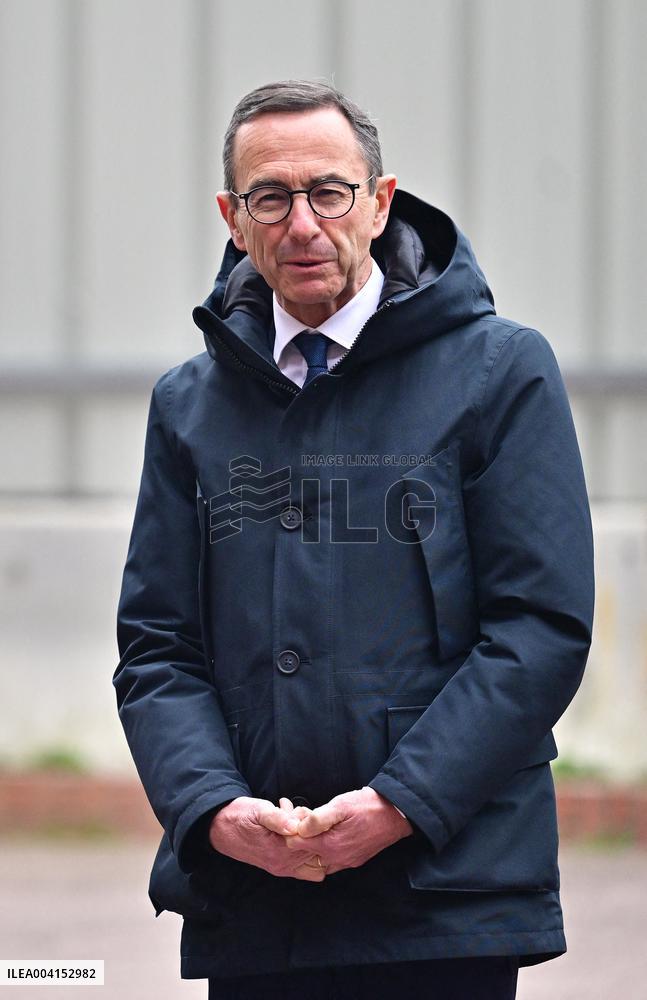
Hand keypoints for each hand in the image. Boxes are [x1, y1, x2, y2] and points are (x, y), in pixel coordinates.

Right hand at [209, 796, 325, 881]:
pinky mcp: (278, 865)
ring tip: (294, 821)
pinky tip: (289, 827)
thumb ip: (278, 818)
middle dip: (314, 833)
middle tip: (298, 814)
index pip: (315, 843)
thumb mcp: (258, 810)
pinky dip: (302, 846)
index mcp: (280, 850)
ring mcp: (281, 867)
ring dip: (309, 840)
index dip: (315, 827)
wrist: (219, 829)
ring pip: (313, 861)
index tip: (303, 811)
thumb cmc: (240, 816)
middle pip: (317, 854)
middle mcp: (283, 864)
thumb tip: (296, 825)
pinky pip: (303, 864)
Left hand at [283, 787, 412, 874]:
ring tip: (319, 825)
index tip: (298, 814)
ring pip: (318, 858)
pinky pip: (332, 860)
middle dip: (301, 837)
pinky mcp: (355, 860)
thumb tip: (298, 828)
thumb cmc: (368, 806)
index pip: (294, 844)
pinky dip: (326, 849)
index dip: (293, 828)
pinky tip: (331, 833)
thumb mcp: (341, 805)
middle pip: (305, 853)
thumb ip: (317, 819)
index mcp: (330, 846)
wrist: (397, 813)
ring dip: (314, 844)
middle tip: (307, 816)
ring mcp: (346, 862)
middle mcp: (336, 859)